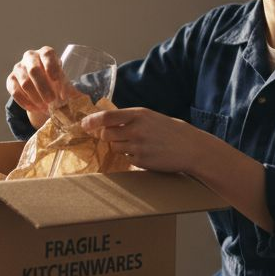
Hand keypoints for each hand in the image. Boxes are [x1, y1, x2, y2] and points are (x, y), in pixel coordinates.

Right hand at [6, 46, 66, 127]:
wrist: (40, 83)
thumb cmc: (55, 80)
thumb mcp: (64, 81)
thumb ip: (70, 88)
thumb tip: (80, 98)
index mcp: (46, 53)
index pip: (47, 55)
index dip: (51, 66)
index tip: (55, 79)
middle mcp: (30, 57)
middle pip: (34, 70)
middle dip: (43, 87)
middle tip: (51, 100)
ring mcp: (19, 67)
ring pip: (25, 83)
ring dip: (36, 97)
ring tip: (45, 108)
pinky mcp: (10, 79)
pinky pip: (15, 91)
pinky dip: (25, 102)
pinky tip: (35, 109)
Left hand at [81, 107, 207, 173]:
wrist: (190, 147)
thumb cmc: (170, 130)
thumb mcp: (150, 117)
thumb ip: (130, 118)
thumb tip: (105, 122)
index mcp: (139, 114)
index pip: (107, 117)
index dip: (92, 121)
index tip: (84, 125)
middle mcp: (136, 129)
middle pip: (106, 134)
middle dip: (106, 135)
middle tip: (115, 135)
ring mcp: (138, 146)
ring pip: (114, 147)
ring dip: (119, 146)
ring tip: (136, 144)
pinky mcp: (140, 161)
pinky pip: (125, 158)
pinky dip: (130, 156)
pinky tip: (144, 152)